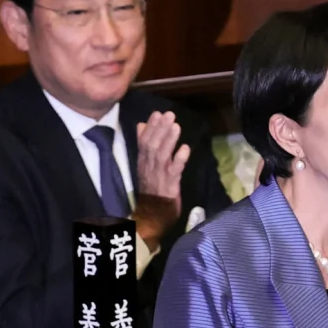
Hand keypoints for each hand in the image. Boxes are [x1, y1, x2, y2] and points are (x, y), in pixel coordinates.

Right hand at [134, 110, 189, 250]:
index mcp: (143, 161)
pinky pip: (174, 171)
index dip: (151, 126)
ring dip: (169, 140)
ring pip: (162, 155)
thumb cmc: (152, 188)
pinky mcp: (169, 186)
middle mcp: (148, 167)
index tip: (157, 113)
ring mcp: (159, 176)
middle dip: (160, 129)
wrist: (151, 215)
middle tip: (169, 115)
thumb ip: (144, 145)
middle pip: (152, 145)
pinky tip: (185, 149)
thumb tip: (141, 125)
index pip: (144, 141)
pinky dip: (179, 159)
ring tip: (176, 126)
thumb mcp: (146, 165)